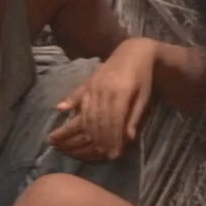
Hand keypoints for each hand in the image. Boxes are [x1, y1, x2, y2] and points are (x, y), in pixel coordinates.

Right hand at [49, 39, 157, 160]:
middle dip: (99, 139)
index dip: (113, 138)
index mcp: (122, 92)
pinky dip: (70, 106)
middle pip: (99, 119)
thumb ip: (135, 116)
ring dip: (86, 130)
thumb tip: (128, 138)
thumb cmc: (143, 77)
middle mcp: (105, 88)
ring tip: (89, 145)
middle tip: (101, 154)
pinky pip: (78, 97)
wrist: (133, 51)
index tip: (113, 154)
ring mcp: (94, 84)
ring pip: (87, 111)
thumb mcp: (144, 96)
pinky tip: (61, 112)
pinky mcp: (88, 82)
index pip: (114, 120)